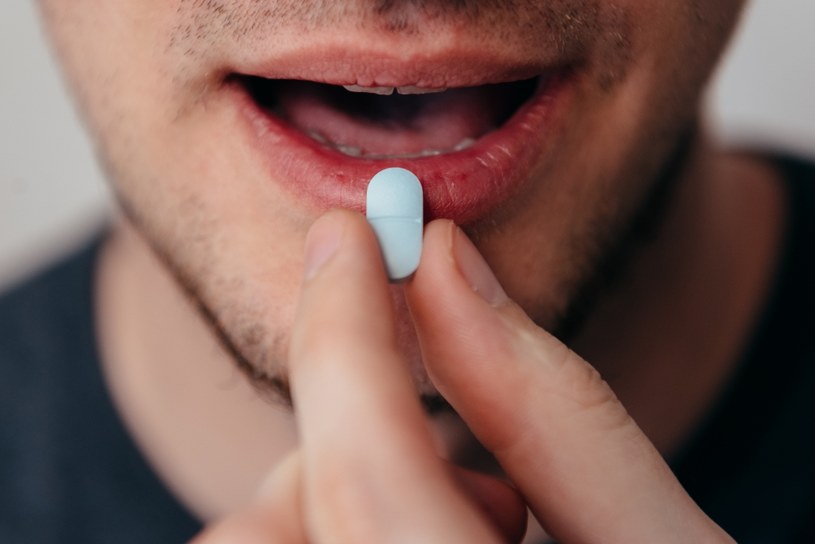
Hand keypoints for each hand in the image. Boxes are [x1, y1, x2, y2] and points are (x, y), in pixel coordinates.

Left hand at [194, 209, 732, 542]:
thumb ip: (554, 407)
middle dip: (348, 447)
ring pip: (255, 541)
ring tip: (476, 528)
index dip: (351, 327)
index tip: (350, 232)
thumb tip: (448, 264)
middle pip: (276, 523)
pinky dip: (334, 528)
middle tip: (476, 474)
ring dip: (344, 497)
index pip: (373, 469)